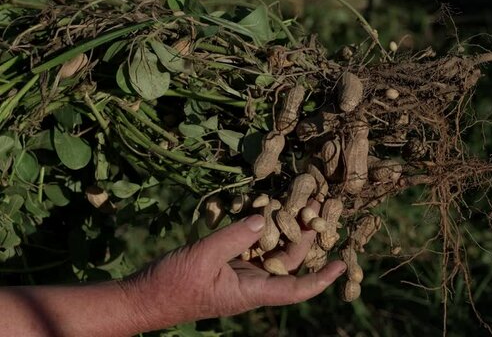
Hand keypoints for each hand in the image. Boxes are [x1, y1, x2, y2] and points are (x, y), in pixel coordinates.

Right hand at [120, 200, 345, 327]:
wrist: (143, 297)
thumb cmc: (171, 285)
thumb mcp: (203, 258)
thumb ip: (235, 237)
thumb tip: (264, 219)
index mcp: (250, 292)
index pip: (295, 289)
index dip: (320, 279)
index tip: (340, 263)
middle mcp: (251, 283)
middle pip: (288, 261)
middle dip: (306, 237)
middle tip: (319, 207)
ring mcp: (239, 272)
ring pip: (272, 250)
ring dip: (286, 229)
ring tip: (301, 203)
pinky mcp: (227, 263)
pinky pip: (251, 244)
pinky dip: (261, 228)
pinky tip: (268, 208)